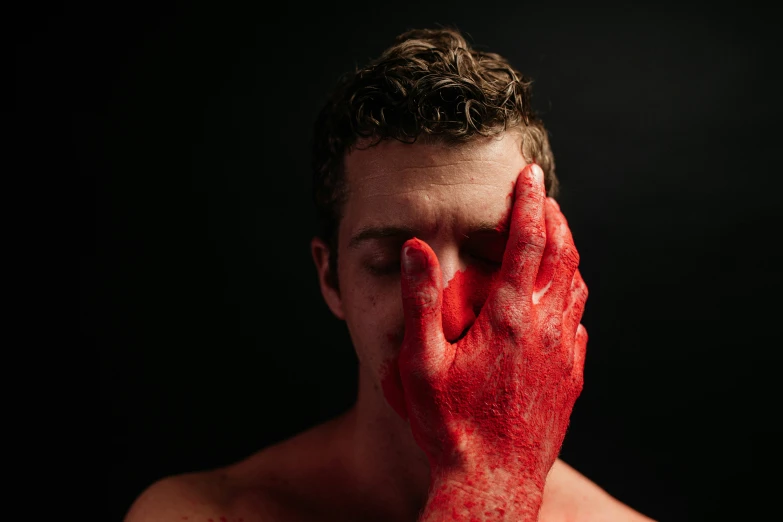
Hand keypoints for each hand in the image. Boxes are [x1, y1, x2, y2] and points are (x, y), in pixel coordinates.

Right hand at [396, 164, 587, 519]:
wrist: (493, 482)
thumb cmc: (449, 426)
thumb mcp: (421, 363)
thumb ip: (420, 301)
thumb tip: (415, 247)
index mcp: (508, 316)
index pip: (528, 241)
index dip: (529, 201)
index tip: (530, 174)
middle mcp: (545, 328)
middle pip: (563, 255)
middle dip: (554, 218)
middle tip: (544, 196)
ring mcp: (565, 354)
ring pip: (576, 286)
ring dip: (566, 253)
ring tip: (554, 236)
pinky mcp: (572, 377)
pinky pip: (578, 322)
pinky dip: (570, 295)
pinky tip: (556, 299)